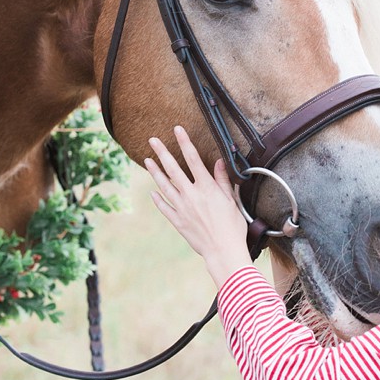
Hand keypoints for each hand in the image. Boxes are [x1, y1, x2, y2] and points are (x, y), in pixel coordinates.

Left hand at [144, 126, 252, 285]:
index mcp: (207, 188)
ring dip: (155, 172)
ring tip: (147, 160)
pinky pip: (164, 207)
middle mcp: (191, 195)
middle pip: (174, 169)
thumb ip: (222, 181)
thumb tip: (218, 162)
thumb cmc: (233, 226)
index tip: (178, 130)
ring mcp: (182, 208)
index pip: (194, 159)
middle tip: (153, 140)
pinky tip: (153, 192)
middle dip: (163, 153)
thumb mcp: (231, 201)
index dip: (185, 143)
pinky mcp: (177, 221)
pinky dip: (157, 199)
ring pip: (165, 186)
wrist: (223, 250)